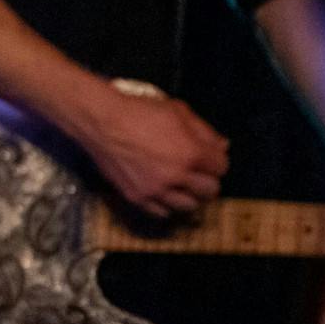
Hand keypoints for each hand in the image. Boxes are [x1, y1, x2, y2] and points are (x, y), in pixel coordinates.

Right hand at [73, 83, 227, 219]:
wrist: (102, 121)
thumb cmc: (138, 112)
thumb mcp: (177, 111)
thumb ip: (204, 131)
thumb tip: (223, 146)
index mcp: (191, 153)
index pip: (221, 168)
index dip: (217, 161)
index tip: (209, 158)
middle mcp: (177, 176)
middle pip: (210, 191)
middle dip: (208, 181)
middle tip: (199, 174)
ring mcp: (156, 190)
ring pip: (189, 206)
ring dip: (190, 195)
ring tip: (182, 185)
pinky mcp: (138, 197)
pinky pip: (162, 213)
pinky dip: (167, 205)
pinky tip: (165, 193)